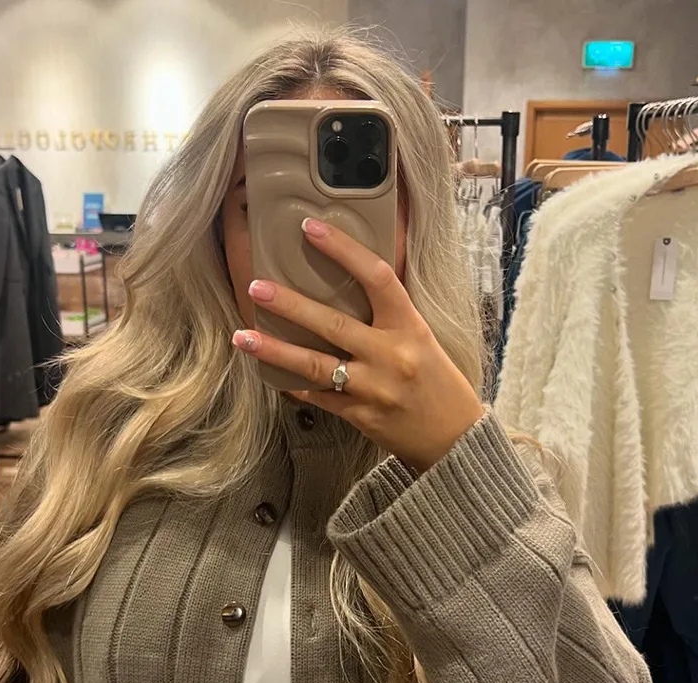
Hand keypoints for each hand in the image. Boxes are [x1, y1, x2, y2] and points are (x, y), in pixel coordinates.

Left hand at [232, 217, 484, 472]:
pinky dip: (293, 384)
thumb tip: (346, 284)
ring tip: (242, 336)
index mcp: (410, 326)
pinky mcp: (360, 416)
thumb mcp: (422, 338)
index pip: (376, 277)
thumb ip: (388, 316)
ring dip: (275, 350)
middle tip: (255, 287)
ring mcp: (373, 388)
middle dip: (290, 305)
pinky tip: (268, 371)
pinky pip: (318, 397)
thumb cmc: (438, 382)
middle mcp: (391, 355)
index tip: (310, 228)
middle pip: (332, 324)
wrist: (454, 439)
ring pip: (316, 365)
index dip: (343, 249)